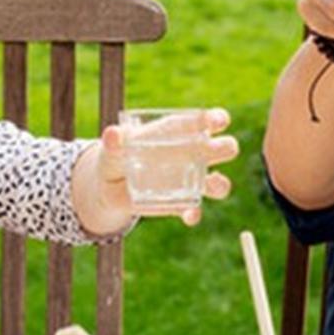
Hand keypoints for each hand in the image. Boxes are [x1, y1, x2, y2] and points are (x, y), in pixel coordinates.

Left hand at [99, 109, 238, 225]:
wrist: (108, 187)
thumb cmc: (116, 156)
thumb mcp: (112, 147)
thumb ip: (114, 141)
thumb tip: (112, 134)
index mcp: (180, 133)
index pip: (206, 121)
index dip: (217, 119)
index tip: (220, 121)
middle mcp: (193, 155)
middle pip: (222, 148)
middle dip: (225, 148)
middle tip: (214, 150)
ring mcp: (190, 181)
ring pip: (218, 183)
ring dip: (220, 184)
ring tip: (212, 186)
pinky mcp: (181, 204)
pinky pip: (195, 210)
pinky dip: (194, 214)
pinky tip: (188, 216)